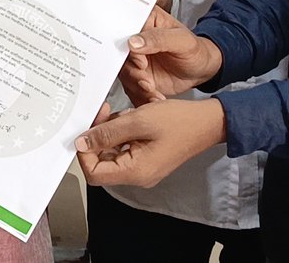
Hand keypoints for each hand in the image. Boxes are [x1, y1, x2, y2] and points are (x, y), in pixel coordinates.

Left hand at [75, 99, 226, 188]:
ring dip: (112, 132)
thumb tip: (80, 143)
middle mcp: (137, 176)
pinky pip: (125, 149)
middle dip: (98, 136)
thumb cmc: (179, 121)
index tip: (86, 128)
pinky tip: (133, 118)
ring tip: (126, 113)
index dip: (84, 152)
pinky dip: (123, 132)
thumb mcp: (138, 121)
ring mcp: (143, 169)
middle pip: (101, 163)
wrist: (208, 122)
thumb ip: (107, 133)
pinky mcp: (147, 159)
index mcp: (135, 172)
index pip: (94, 173)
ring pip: (112, 153)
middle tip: (104, 112)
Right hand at [119, 7, 221, 103]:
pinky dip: (142, 96)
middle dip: (133, 73)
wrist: (201, 69)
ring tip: (153, 91)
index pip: (126, 32)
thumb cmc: (195, 50)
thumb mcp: (182, 41)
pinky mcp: (137, 75)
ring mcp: (135, 59)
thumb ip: (158, 39)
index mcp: (146, 21)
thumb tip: (133, 41)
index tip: (142, 63)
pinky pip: (132, 88)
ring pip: (125, 74)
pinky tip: (155, 97)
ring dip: (138, 86)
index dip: (129, 49)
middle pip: (121, 56)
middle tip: (147, 82)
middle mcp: (136, 40)